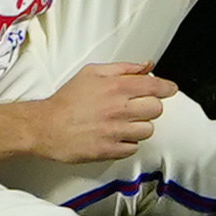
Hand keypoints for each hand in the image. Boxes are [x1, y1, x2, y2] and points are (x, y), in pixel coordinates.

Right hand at [14, 60, 177, 166]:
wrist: (45, 126)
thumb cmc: (66, 100)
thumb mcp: (92, 73)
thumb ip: (123, 68)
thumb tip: (146, 66)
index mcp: (116, 87)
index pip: (155, 87)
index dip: (167, 88)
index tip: (170, 89)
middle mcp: (119, 109)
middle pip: (156, 109)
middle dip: (150, 107)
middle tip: (138, 107)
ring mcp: (115, 131)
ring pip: (147, 130)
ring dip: (140, 126)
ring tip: (124, 123)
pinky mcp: (109, 150)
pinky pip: (133, 147)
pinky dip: (128, 142)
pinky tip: (116, 136)